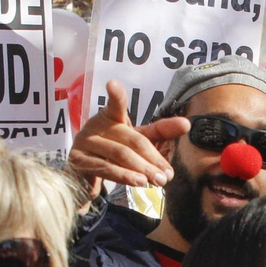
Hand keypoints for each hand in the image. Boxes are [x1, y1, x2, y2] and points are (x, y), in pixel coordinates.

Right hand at [66, 79, 189, 190]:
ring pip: (119, 154)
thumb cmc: (114, 151)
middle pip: (131, 139)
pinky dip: (124, 176)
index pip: (116, 104)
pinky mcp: (78, 161)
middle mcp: (96, 126)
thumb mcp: (138, 140)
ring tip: (158, 180)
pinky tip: (138, 182)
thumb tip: (187, 124)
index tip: (112, 84)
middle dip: (152, 157)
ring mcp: (85, 143)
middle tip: (167, 174)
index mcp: (110, 116)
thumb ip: (161, 131)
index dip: (116, 95)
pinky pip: (105, 168)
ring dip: (142, 168)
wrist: (84, 174)